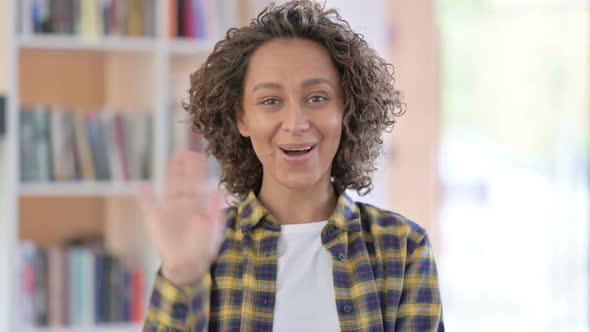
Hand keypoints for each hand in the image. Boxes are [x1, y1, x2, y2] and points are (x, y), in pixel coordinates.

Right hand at [138, 151, 225, 286]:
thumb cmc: (202, 248)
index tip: (200, 156)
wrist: (187, 265)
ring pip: (168, 187)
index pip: (197, 184)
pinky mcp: (156, 219)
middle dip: (184, 167)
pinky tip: (142, 186)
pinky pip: (149, 206)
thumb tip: (221, 192)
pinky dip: (145, 197)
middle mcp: (183, 204)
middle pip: (183, 181)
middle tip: (185, 151)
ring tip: (170, 159)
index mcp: (197, 206)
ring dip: (168, 174)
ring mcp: (169, 210)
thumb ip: (215, 210)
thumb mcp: (213, 229)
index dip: (198, 170)